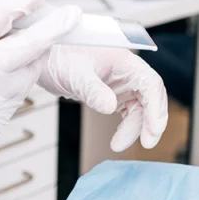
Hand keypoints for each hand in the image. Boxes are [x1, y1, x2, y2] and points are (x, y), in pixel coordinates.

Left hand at [38, 46, 167, 151]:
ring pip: (141, 107)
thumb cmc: (58, 55)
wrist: (41, 56)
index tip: (153, 131)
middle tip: (145, 143)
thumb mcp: (74, 74)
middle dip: (150, 121)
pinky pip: (129, 110)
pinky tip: (119, 137)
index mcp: (124, 60)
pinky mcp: (112, 92)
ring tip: (118, 144)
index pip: (151, 83)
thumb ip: (92, 90)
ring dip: (135, 127)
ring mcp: (120, 81)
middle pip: (150, 97)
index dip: (156, 108)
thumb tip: (109, 107)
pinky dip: (127, 125)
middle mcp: (126, 70)